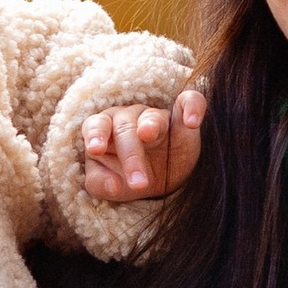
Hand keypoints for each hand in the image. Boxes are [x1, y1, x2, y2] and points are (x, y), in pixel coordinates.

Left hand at [80, 89, 205, 203]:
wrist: (165, 178)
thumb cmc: (129, 176)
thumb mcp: (114, 186)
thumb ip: (100, 184)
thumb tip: (114, 186)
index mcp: (106, 130)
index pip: (96, 126)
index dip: (95, 135)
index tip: (96, 150)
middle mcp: (128, 118)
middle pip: (125, 129)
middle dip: (130, 156)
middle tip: (139, 183)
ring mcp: (156, 116)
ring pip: (152, 116)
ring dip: (150, 126)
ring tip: (148, 134)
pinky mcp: (183, 116)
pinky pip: (189, 101)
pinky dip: (192, 106)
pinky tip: (192, 120)